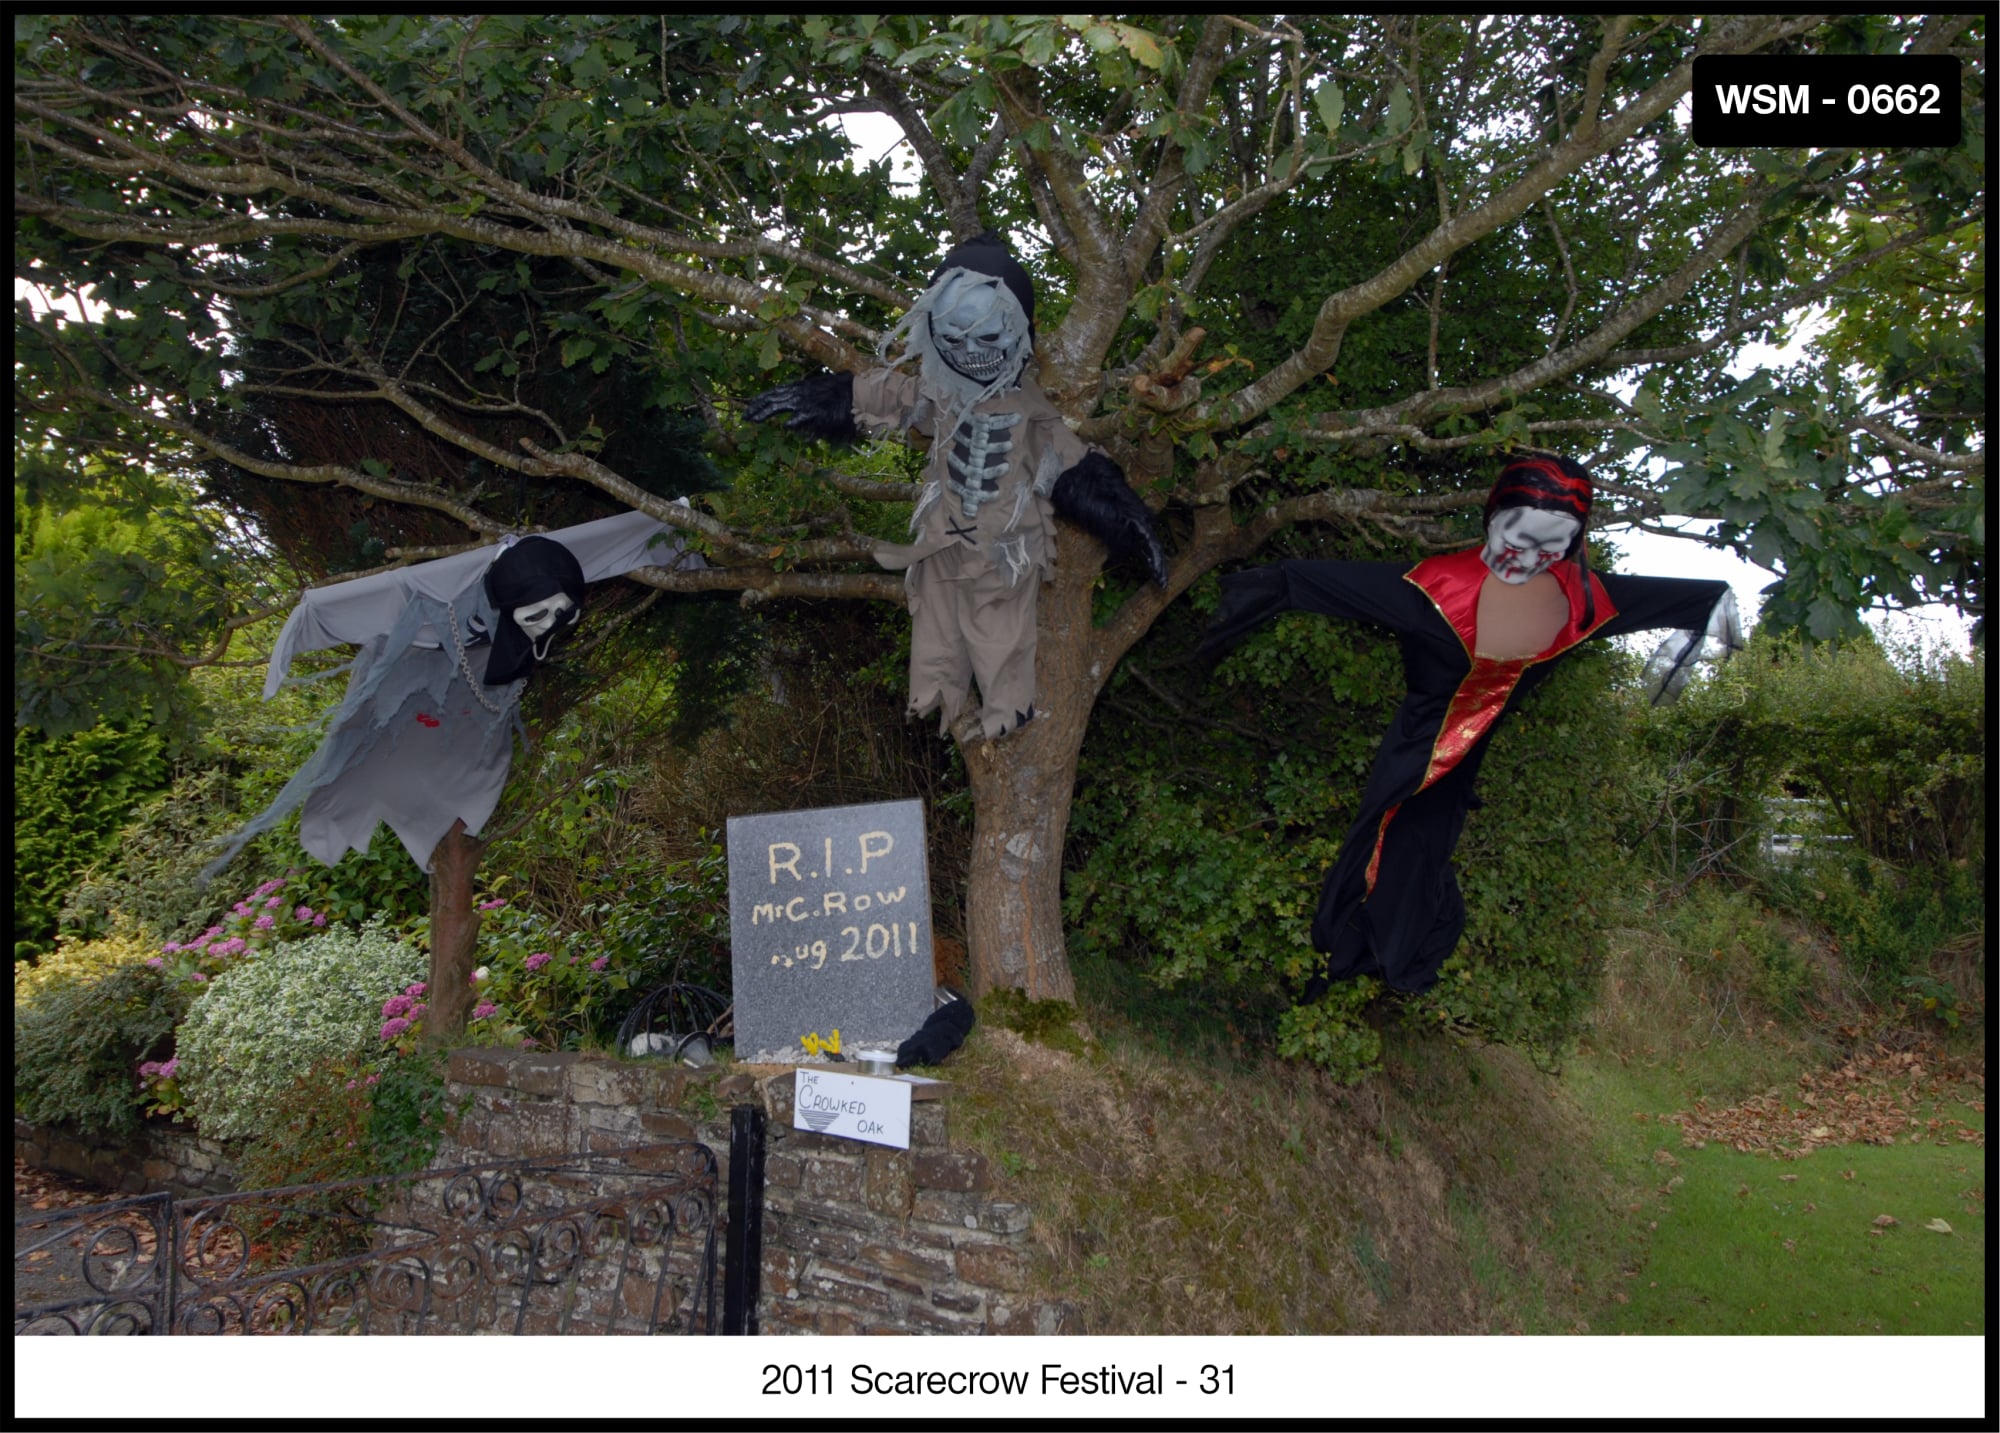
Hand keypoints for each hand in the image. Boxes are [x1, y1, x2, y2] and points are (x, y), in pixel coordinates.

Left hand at [743, 371, 858, 443]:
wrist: (854, 391)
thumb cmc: (839, 390)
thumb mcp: (818, 390)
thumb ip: (805, 397)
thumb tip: (795, 413)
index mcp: (799, 387)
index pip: (773, 392)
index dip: (760, 399)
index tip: (750, 406)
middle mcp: (798, 393)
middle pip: (771, 399)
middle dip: (756, 408)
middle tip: (744, 417)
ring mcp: (804, 402)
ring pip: (778, 406)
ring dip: (764, 413)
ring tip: (753, 420)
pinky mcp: (813, 412)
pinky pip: (798, 418)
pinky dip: (791, 423)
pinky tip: (785, 426)